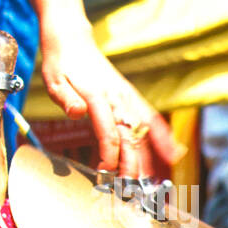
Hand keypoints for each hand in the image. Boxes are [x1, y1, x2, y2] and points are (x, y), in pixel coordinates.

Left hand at [40, 31, 184, 177]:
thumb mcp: (54, 80)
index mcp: (96, 96)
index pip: (108, 131)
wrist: (72, 39)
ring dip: (150, 155)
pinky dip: (163, 136)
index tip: (106, 172)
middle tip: (129, 188)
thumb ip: (66, 98)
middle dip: (132, 164)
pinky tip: (173, 153)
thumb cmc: (60, 64)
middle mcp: (116, 97)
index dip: (110, 154)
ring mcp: (126, 96)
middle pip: (130, 136)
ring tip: (153, 180)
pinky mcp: (131, 96)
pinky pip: (151, 118)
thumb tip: (77, 112)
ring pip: (145, 129)